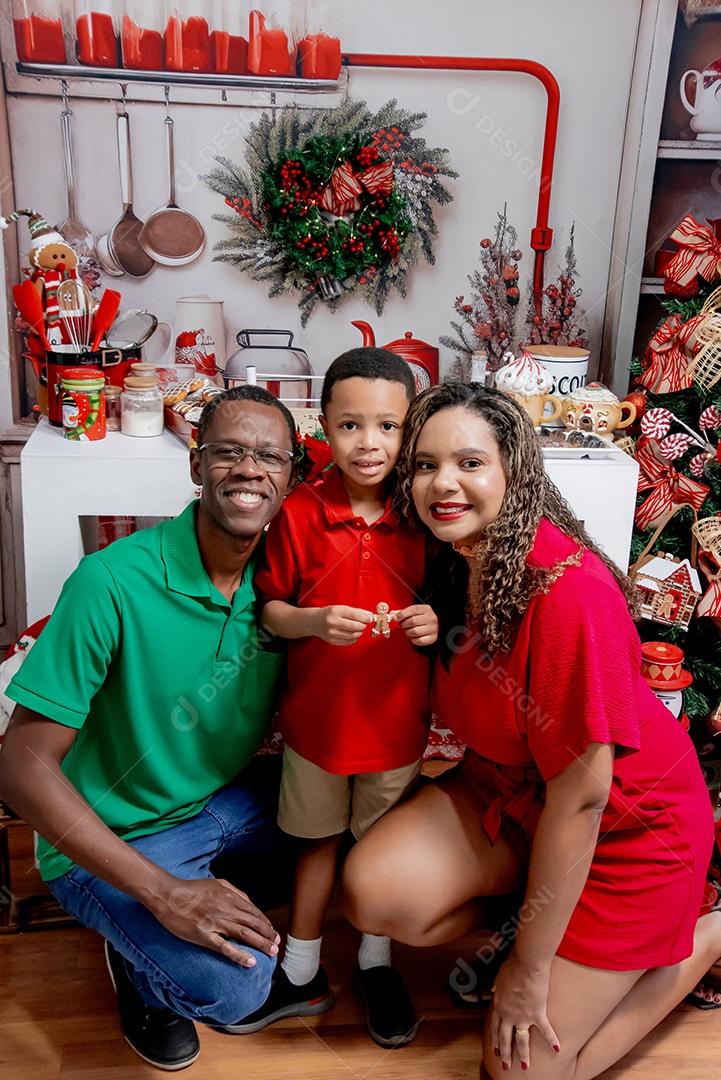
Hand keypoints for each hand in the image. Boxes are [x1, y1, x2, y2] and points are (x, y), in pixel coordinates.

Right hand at [151, 876, 280, 966]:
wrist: (168, 895)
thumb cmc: (192, 889)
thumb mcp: (217, 883)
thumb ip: (235, 892)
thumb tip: (249, 903)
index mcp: (230, 897)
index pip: (254, 912)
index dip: (265, 923)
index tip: (272, 932)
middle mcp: (226, 909)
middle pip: (253, 924)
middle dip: (268, 935)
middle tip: (276, 945)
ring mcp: (216, 923)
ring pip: (244, 935)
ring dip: (260, 944)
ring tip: (271, 952)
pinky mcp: (204, 936)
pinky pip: (225, 947)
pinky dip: (239, 955)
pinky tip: (250, 962)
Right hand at [313, 605, 373, 644]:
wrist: (315, 622)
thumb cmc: (331, 613)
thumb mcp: (341, 608)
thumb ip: (356, 611)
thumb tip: (371, 615)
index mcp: (335, 611)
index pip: (354, 615)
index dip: (365, 618)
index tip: (370, 619)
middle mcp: (333, 622)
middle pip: (355, 626)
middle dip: (363, 626)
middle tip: (364, 624)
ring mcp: (332, 633)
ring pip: (353, 635)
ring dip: (359, 632)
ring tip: (358, 628)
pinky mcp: (332, 641)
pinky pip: (349, 641)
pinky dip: (354, 638)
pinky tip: (352, 633)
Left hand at [392, 604, 438, 646]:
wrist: (436, 625)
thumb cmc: (421, 618)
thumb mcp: (413, 612)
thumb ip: (402, 613)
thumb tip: (391, 614)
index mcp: (426, 609)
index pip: (413, 609)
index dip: (402, 614)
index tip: (395, 618)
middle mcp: (431, 618)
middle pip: (413, 621)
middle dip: (404, 624)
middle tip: (402, 625)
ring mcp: (433, 628)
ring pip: (415, 631)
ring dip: (408, 632)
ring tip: (408, 631)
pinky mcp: (433, 638)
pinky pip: (419, 640)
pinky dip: (413, 640)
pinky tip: (413, 637)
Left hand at [488, 953, 559, 1070]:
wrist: (526, 964)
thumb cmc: (513, 966)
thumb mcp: (499, 976)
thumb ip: (496, 985)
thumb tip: (493, 988)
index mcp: (499, 1005)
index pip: (494, 1027)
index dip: (495, 1040)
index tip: (495, 1050)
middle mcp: (509, 1014)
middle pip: (505, 1038)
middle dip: (505, 1054)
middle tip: (505, 1066)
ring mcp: (522, 1016)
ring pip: (521, 1040)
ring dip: (523, 1055)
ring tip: (525, 1067)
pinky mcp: (537, 1014)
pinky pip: (545, 1030)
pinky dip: (552, 1040)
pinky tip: (557, 1049)